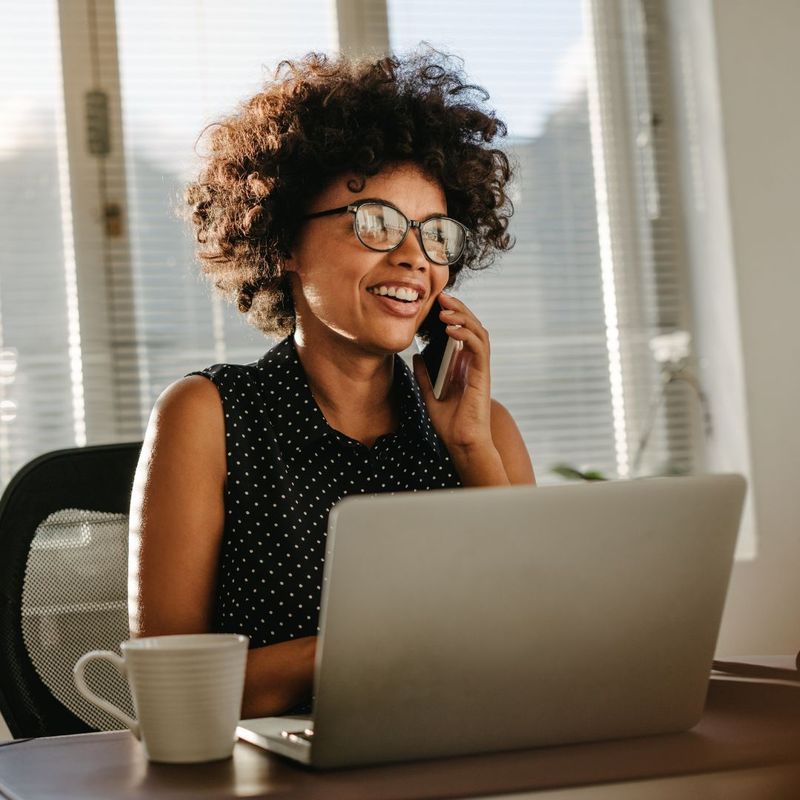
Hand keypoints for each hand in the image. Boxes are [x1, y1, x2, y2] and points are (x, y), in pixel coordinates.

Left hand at [412, 293, 492, 452]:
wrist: (461, 443)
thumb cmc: (450, 423)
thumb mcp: (429, 394)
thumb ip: (424, 375)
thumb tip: (417, 355)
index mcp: (463, 365)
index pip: (462, 331)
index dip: (453, 315)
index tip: (437, 303)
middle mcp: (473, 363)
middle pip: (472, 326)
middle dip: (458, 309)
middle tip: (442, 297)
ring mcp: (480, 368)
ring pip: (478, 332)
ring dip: (463, 317)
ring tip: (445, 310)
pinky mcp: (483, 375)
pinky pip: (478, 348)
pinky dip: (466, 334)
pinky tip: (450, 329)